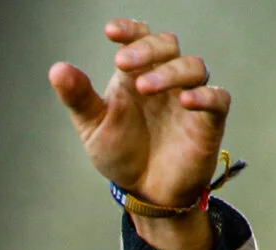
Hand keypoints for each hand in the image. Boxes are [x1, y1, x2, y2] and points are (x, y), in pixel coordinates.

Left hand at [49, 20, 230, 217]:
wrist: (144, 193)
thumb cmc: (122, 153)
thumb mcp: (94, 126)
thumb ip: (78, 97)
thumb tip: (57, 69)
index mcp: (136, 74)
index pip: (139, 37)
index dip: (129, 30)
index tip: (110, 32)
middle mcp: (165, 79)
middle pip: (168, 45)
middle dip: (146, 48)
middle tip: (122, 63)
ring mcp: (188, 98)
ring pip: (193, 67)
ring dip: (170, 72)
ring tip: (145, 87)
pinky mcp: (208, 121)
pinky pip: (218, 98)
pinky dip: (205, 96)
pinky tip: (186, 101)